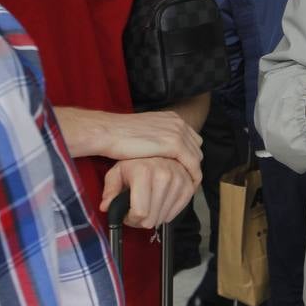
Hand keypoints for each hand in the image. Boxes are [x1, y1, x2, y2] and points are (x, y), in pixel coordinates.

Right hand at [56, 107, 202, 184]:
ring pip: (196, 157)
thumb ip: (156, 138)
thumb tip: (160, 150)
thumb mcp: (144, 133)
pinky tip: (187, 187)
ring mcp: (178, 132)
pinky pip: (192, 164)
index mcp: (171, 118)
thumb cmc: (119, 136)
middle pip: (196, 148)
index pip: (191, 139)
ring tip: (185, 187)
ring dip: (193, 172)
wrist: (109, 132)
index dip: (188, 156)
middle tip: (185, 181)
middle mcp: (178, 123)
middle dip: (192, 164)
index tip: (183, 170)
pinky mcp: (174, 144)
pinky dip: (192, 176)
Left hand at [100, 156, 197, 228]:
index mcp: (144, 172)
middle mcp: (164, 174)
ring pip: (165, 217)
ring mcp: (179, 179)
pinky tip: (160, 205)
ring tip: (148, 206)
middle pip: (152, 218)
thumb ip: (110, 190)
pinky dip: (168, 212)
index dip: (130, 219)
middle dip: (141, 220)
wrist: (158, 150)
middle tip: (137, 211)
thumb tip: (106, 207)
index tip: (128, 214)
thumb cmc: (136, 163)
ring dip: (155, 216)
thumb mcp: (117, 172)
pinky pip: (178, 211)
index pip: (140, 212)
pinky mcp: (189, 184)